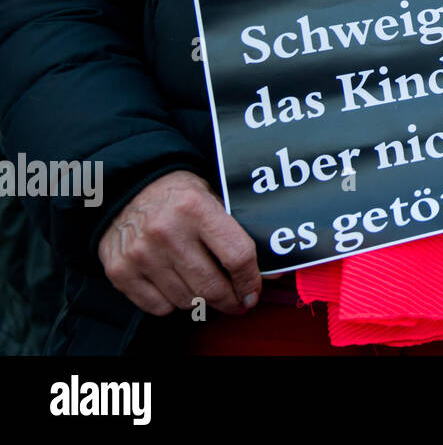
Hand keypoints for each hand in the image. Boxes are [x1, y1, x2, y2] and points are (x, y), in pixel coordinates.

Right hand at [97, 170, 260, 316]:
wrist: (127, 187)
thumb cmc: (179, 196)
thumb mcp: (213, 199)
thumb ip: (239, 234)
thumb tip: (270, 275)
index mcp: (196, 208)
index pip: (237, 256)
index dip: (250, 281)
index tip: (253, 292)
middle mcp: (167, 232)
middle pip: (212, 287)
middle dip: (231, 301)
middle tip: (237, 302)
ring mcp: (141, 254)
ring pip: (187, 301)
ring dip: (203, 302)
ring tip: (206, 288)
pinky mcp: (120, 271)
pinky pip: (159, 307)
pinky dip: (173, 303)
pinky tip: (177, 285)